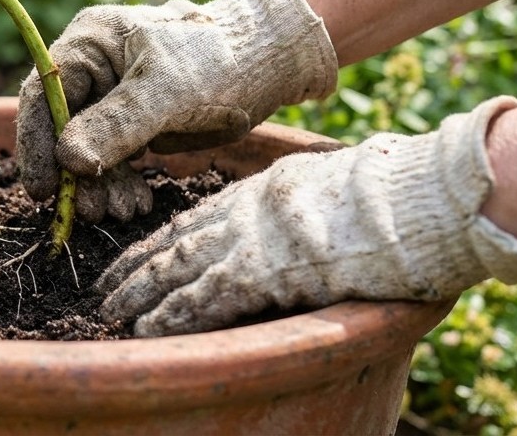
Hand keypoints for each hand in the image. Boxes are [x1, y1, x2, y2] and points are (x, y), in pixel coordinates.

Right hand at [16, 0, 337, 221]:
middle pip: (61, 126)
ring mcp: (111, 94)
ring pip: (87, 147)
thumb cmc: (222, 61)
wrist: (272, 61)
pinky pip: (114, 156)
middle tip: (92, 212)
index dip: (37, 143)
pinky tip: (136, 202)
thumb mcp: (168, 93)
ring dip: (99, 184)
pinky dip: (121, 181)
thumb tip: (67, 160)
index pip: (43, 94)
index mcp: (89, 41)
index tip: (43, 190)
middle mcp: (92, 65)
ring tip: (122, 211)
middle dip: (76, 172)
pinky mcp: (133, 118)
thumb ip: (117, 124)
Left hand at [95, 97, 516, 335]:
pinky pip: (205, 297)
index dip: (157, 241)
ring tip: (109, 314)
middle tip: (102, 290)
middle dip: (134, 269)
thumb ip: (301, 205)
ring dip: (139, 295)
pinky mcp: (263, 270)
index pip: (193, 217)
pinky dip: (173, 315)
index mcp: (260, 189)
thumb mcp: (332, 186)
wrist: (413, 195)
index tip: (130, 258)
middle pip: (173, 242)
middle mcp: (243, 212)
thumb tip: (301, 227)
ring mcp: (250, 239)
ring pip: (176, 269)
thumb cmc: (393, 193)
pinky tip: (149, 330)